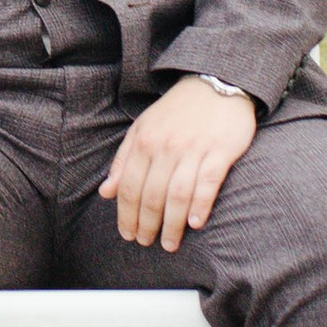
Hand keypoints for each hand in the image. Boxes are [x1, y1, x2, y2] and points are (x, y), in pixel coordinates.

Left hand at [98, 78, 254, 252]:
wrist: (216, 83)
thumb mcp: (142, 128)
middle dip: (146, 224)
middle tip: (146, 243)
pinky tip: (195, 224)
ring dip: (171, 224)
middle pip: (151, 195)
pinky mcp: (220, 151)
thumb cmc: (177, 111)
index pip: (128, 186)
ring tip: (169, 243)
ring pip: (178, 194)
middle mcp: (166, 146)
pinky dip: (200, 205)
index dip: (126, 214)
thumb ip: (123, 160)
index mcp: (144, 141)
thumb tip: (105, 192)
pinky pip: (209, 182)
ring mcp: (194, 149)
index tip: (127, 234)